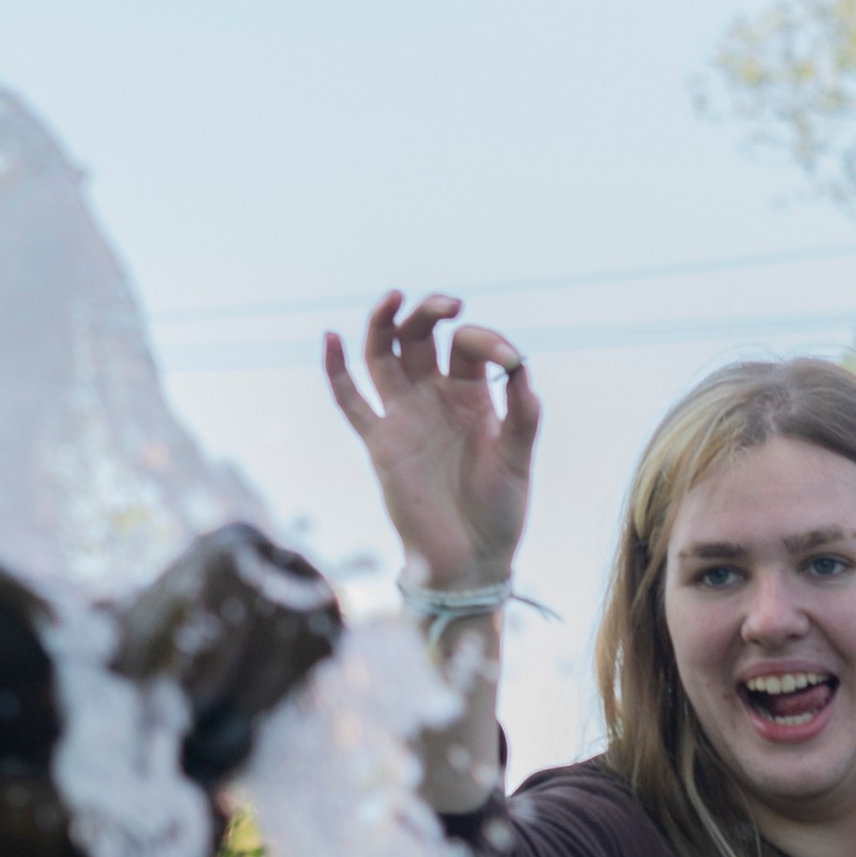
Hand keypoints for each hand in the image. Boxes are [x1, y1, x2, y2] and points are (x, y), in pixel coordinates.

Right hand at [323, 291, 537, 594]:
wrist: (470, 559)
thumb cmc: (500, 510)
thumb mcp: (519, 457)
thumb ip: (523, 412)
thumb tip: (520, 366)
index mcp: (472, 396)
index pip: (469, 348)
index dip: (487, 342)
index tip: (508, 360)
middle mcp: (435, 398)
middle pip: (421, 338)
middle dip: (430, 314)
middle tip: (448, 304)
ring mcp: (404, 417)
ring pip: (384, 356)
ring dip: (385, 324)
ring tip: (395, 297)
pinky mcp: (380, 443)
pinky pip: (351, 403)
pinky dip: (336, 371)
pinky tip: (332, 338)